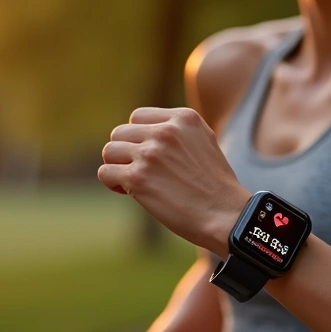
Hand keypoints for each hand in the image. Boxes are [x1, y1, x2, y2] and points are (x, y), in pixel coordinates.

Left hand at [98, 107, 248, 255]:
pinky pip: (105, 172)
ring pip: (109, 151)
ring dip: (118, 167)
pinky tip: (130, 192)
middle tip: (142, 172)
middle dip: (126, 153)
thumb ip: (178, 131)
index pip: (138, 117)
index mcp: (184, 117)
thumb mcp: (204, 141)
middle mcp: (166, 131)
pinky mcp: (138, 177)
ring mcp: (150, 153)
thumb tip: (146, 131)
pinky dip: (113, 183)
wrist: (226, 215)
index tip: (150, 156)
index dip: (139, 138)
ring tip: (136, 182)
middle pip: (120, 133)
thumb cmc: (215, 186)